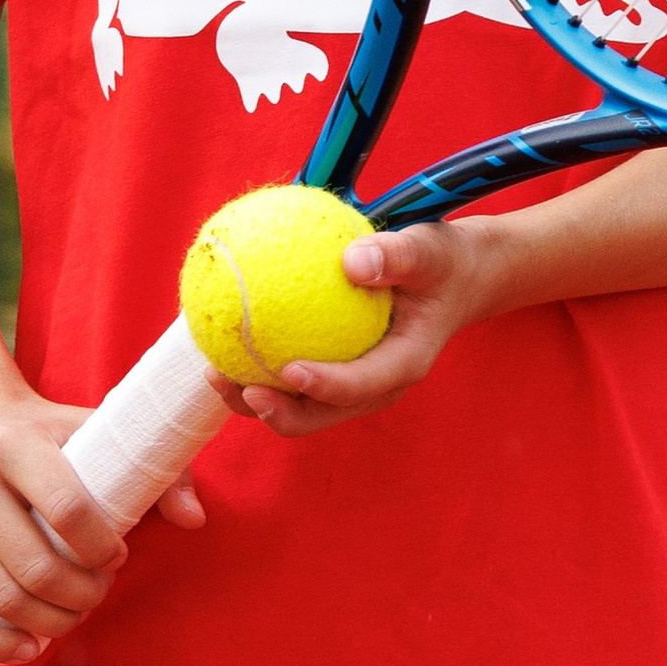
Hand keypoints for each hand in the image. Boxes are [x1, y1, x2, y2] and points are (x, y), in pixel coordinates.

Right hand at [0, 375, 206, 663]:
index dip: (102, 548)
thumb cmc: (50, 438)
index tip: (117, 555)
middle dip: (82, 594)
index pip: (68, 511)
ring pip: (1, 598)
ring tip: (74, 611)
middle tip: (98, 591)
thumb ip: (158, 472)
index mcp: (14, 444)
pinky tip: (29, 647)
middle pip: (37, 567)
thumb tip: (193, 519)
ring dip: (50, 621)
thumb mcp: (99, 433)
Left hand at [227, 222, 498, 440]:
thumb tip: (352, 262)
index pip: (362, 385)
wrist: (453, 280)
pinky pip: (291, 382)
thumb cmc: (441, 263)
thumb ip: (397, 255)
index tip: (289, 370)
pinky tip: (223, 341)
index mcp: (402, 364)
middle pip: (321, 415)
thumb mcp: (430, 250)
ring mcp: (353, 385)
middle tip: (240, 388)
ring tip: (214, 374)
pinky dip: (257, 368)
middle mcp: (375, 386)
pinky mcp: (335, 372)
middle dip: (277, 412)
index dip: (325, 386)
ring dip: (255, 399)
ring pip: (299, 407)